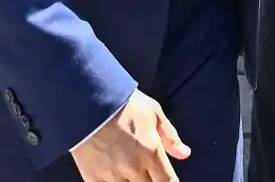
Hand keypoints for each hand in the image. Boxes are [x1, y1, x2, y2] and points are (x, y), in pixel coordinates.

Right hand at [71, 89, 188, 181]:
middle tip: (150, 174)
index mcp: (151, 152)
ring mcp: (112, 175)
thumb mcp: (154, 113)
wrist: (89, 101)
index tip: (168, 180)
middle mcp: (133, 168)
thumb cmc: (125, 104)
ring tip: (132, 174)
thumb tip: (185, 154)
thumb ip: (170, 137)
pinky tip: (115, 177)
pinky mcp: (92, 177)